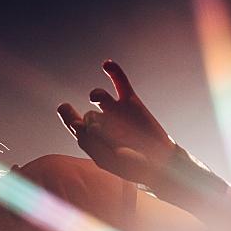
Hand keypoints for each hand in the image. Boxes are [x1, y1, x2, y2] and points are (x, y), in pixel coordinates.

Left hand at [57, 60, 176, 185]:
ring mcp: (115, 110)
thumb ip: (92, 143)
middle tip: (108, 134)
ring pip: (98, 96)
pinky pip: (120, 82)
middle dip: (95, 123)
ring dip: (96, 96)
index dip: (70, 119)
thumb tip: (82, 120)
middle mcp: (101, 122)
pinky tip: (106, 64)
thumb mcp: (108, 161)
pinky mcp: (130, 101)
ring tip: (97, 99)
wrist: (160, 162)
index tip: (77, 123)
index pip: (75, 125)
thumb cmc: (132, 166)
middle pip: (89, 115)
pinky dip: (114, 71)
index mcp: (91, 139)